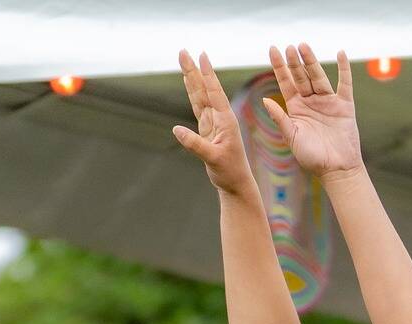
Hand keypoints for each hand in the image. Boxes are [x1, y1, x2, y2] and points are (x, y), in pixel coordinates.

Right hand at [172, 48, 254, 194]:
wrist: (236, 184)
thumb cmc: (230, 172)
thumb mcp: (213, 158)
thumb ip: (195, 144)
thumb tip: (175, 130)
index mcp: (226, 120)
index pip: (215, 92)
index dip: (207, 74)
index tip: (202, 55)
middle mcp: (220, 117)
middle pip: (204, 89)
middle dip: (193, 70)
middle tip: (183, 51)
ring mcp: (213, 122)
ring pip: (200, 95)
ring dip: (191, 78)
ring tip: (183, 60)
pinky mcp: (207, 129)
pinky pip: (198, 107)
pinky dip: (192, 93)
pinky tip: (187, 81)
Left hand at [264, 44, 361, 179]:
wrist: (337, 170)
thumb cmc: (312, 158)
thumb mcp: (292, 137)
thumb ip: (280, 118)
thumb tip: (265, 100)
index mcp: (296, 109)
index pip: (286, 82)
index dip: (279, 66)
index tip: (273, 49)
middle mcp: (311, 102)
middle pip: (301, 77)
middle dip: (295, 62)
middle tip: (289, 47)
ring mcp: (328, 102)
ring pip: (318, 76)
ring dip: (311, 61)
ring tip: (304, 46)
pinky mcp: (344, 105)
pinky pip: (344, 83)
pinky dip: (344, 68)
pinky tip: (340, 53)